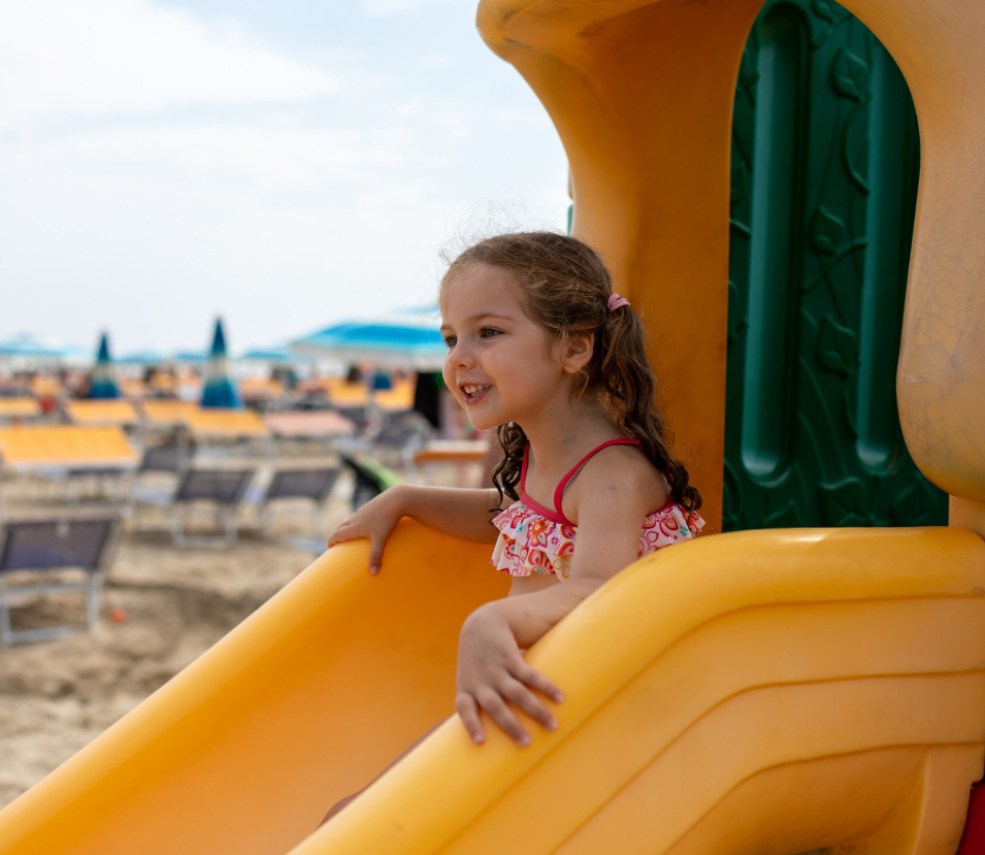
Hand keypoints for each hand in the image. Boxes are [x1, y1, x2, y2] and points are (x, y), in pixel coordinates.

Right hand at [326, 487, 404, 573]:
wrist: (396, 499)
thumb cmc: (387, 520)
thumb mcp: (381, 539)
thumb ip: (376, 556)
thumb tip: (373, 574)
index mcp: (355, 526)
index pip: (338, 535)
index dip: (332, 541)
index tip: (329, 547)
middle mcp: (356, 518)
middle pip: (342, 527)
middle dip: (338, 534)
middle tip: (338, 542)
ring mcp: (363, 510)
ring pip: (350, 519)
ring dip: (347, 526)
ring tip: (350, 533)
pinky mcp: (370, 505)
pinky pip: (360, 514)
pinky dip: (357, 520)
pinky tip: (365, 522)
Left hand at [455, 603, 562, 746]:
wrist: (482, 624)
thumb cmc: (477, 661)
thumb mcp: (468, 679)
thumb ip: (477, 700)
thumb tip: (501, 730)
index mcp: (467, 689)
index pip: (464, 709)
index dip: (471, 725)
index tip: (480, 742)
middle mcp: (481, 682)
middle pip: (496, 707)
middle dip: (511, 726)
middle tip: (527, 743)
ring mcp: (496, 670)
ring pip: (517, 693)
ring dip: (536, 711)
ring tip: (553, 725)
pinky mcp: (511, 658)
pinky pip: (530, 676)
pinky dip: (545, 687)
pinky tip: (560, 698)